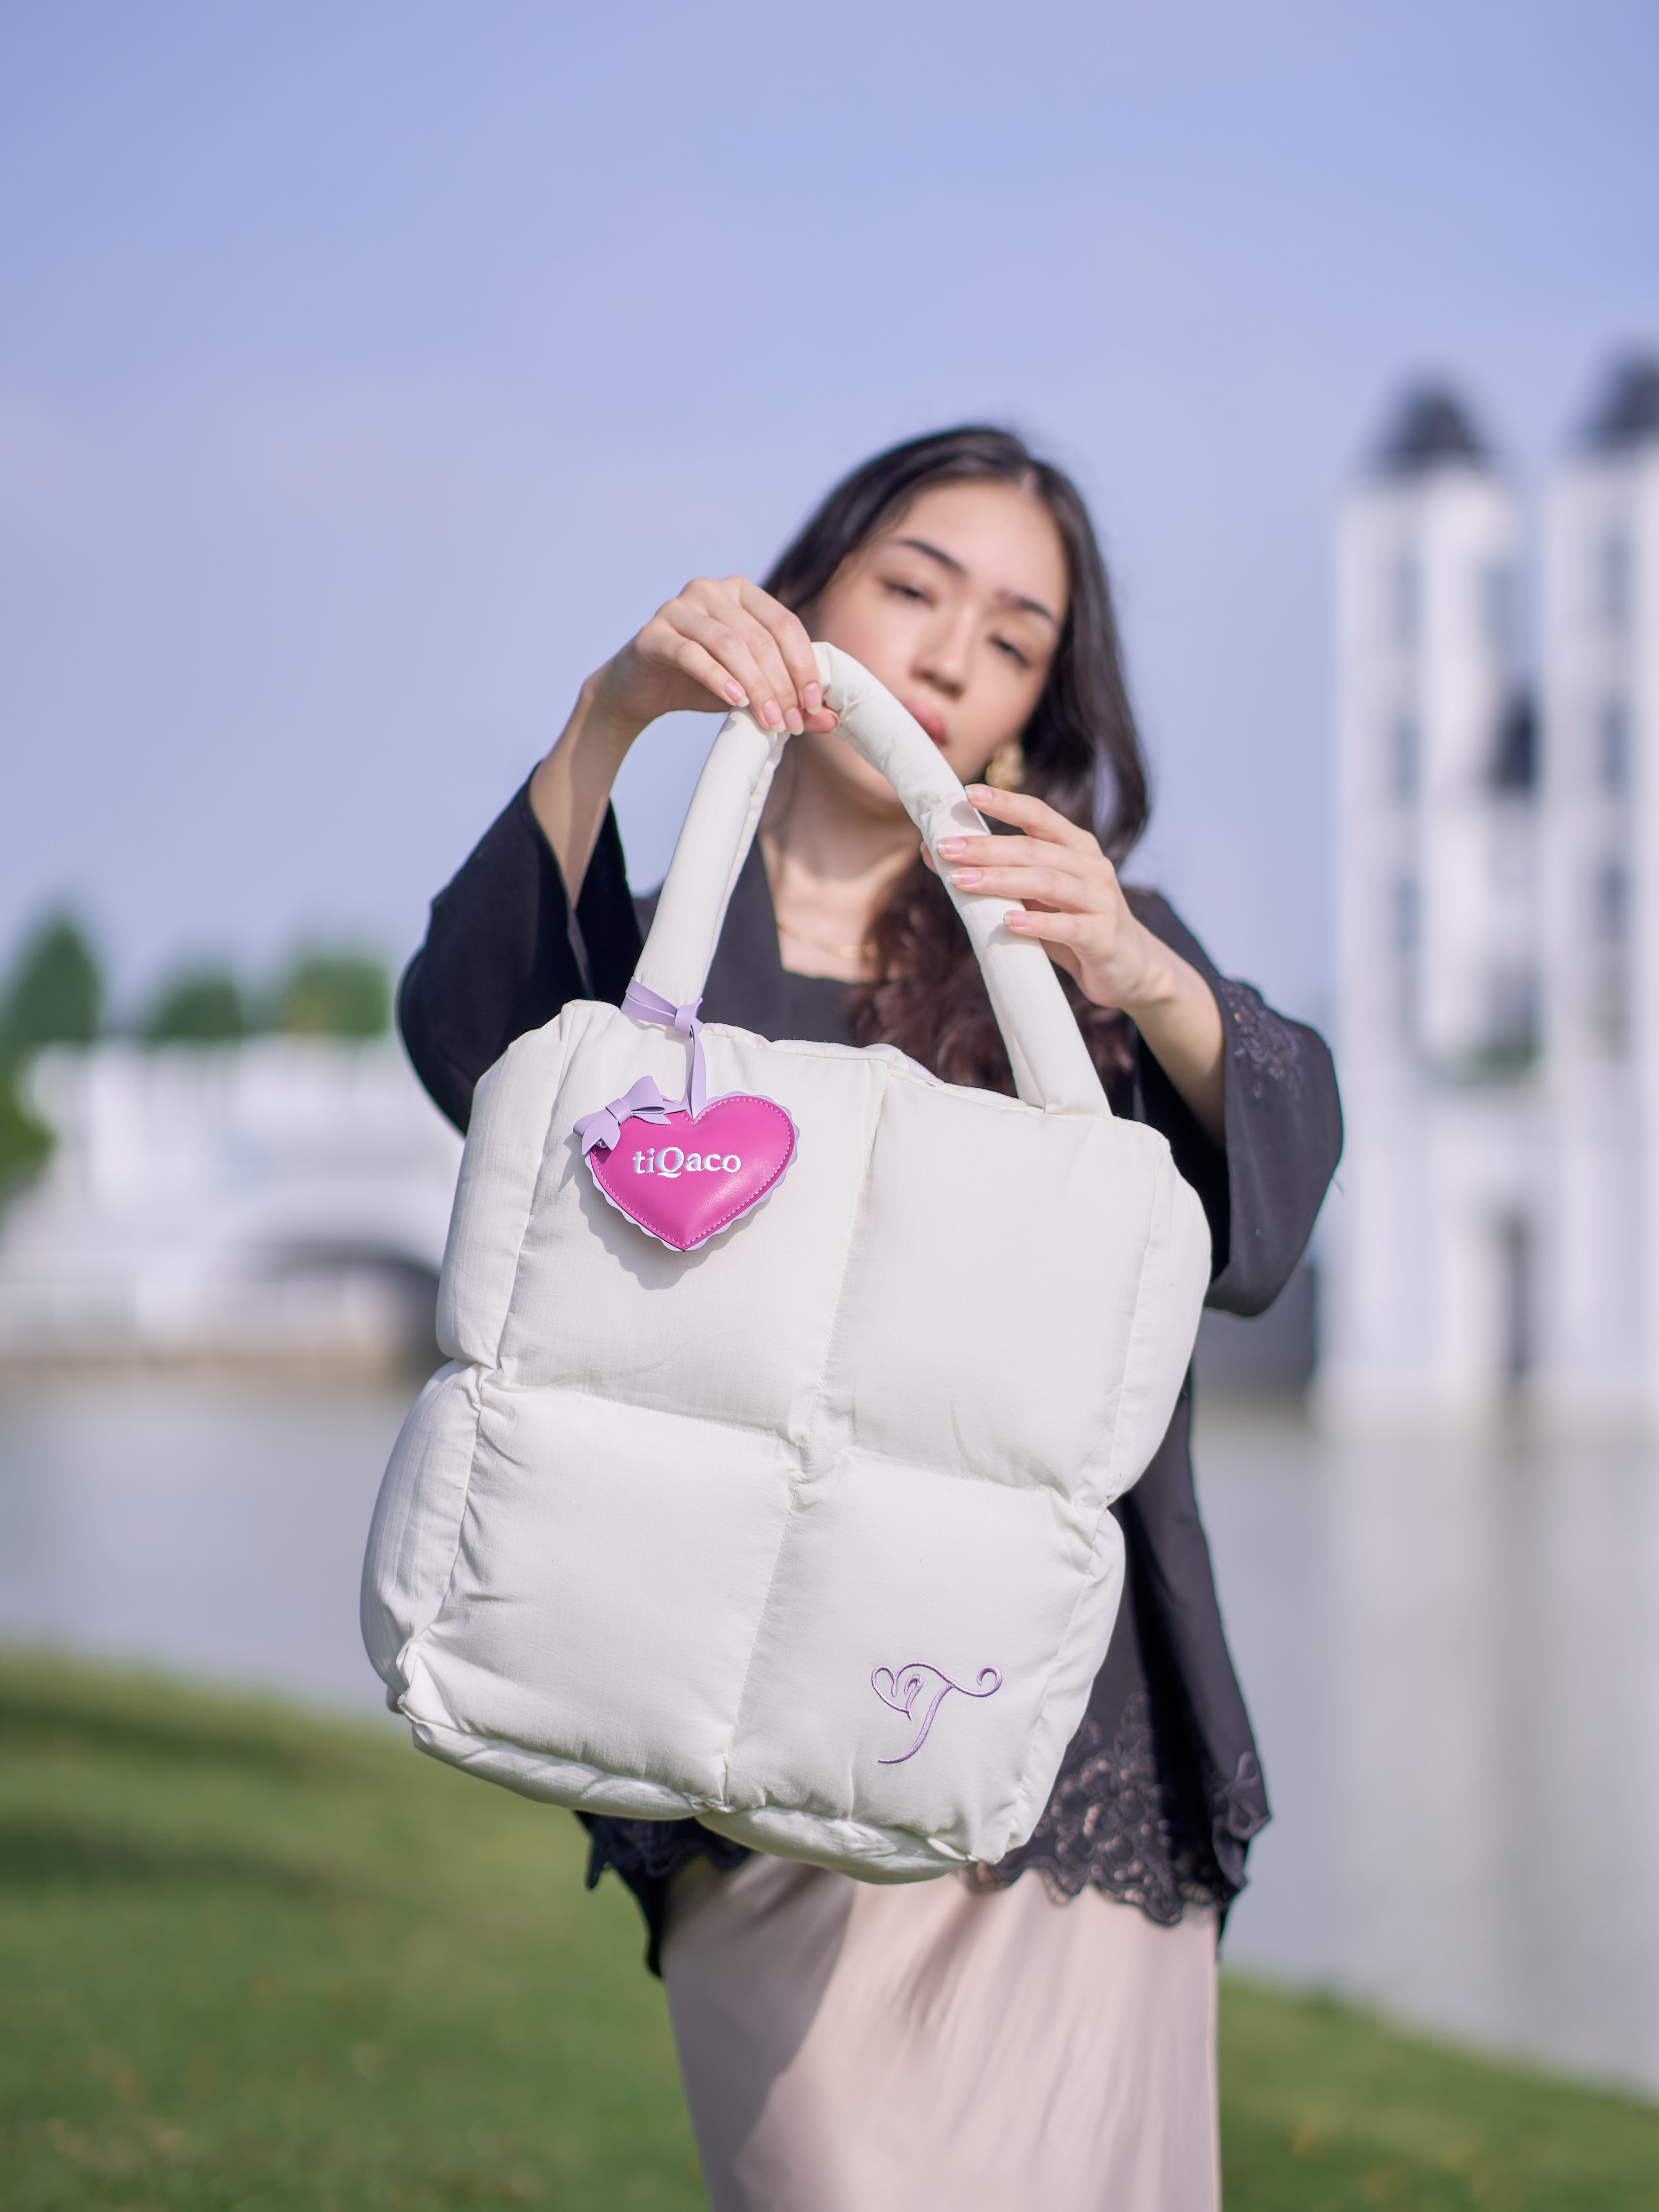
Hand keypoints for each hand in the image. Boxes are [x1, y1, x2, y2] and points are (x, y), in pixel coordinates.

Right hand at [589, 576, 840, 741]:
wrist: (642, 690)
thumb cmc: (701, 683)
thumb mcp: (750, 690)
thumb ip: (789, 698)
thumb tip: (831, 720)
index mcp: (742, 592)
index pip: (784, 624)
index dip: (804, 665)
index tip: (813, 706)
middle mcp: (711, 590)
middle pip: (759, 638)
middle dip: (780, 684)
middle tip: (790, 723)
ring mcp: (679, 607)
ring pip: (729, 644)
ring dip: (754, 686)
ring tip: (767, 720)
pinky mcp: (653, 633)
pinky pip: (691, 653)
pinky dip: (716, 678)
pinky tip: (734, 701)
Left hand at [935, 784, 1226, 1140]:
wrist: (1130, 969)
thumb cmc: (1073, 928)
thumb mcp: (1035, 899)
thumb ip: (998, 878)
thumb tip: (932, 854)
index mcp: (1076, 848)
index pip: (1039, 815)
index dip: (1006, 802)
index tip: (968, 793)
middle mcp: (1092, 867)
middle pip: (1034, 850)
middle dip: (986, 847)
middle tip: (945, 847)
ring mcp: (1102, 900)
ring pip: (1048, 882)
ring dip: (1002, 880)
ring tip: (963, 881)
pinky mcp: (1104, 937)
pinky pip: (1068, 926)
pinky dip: (1037, 923)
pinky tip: (1008, 923)